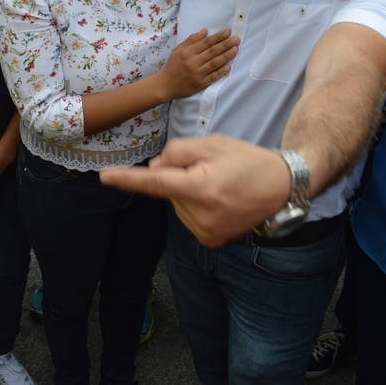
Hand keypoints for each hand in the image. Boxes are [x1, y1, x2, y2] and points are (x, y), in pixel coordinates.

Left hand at [98, 134, 291, 247]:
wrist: (282, 187)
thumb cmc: (246, 160)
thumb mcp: (212, 143)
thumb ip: (177, 153)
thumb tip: (154, 170)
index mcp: (203, 188)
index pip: (157, 183)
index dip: (128, 179)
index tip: (104, 177)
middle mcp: (203, 215)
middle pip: (168, 189)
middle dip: (178, 175)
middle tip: (209, 168)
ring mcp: (207, 232)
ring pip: (176, 203)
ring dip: (187, 191)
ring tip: (218, 184)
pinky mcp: (211, 241)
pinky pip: (187, 216)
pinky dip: (194, 204)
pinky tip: (217, 199)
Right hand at [159, 29, 238, 100]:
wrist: (165, 85)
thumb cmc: (172, 66)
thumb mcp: (178, 50)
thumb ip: (191, 40)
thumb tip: (205, 31)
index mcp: (187, 52)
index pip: (205, 43)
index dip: (218, 37)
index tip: (228, 32)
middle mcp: (192, 62)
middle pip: (212, 52)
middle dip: (226, 44)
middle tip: (237, 39)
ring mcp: (197, 74)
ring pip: (214, 63)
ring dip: (226, 56)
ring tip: (236, 49)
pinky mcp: (200, 84)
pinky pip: (213, 77)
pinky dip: (221, 71)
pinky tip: (229, 66)